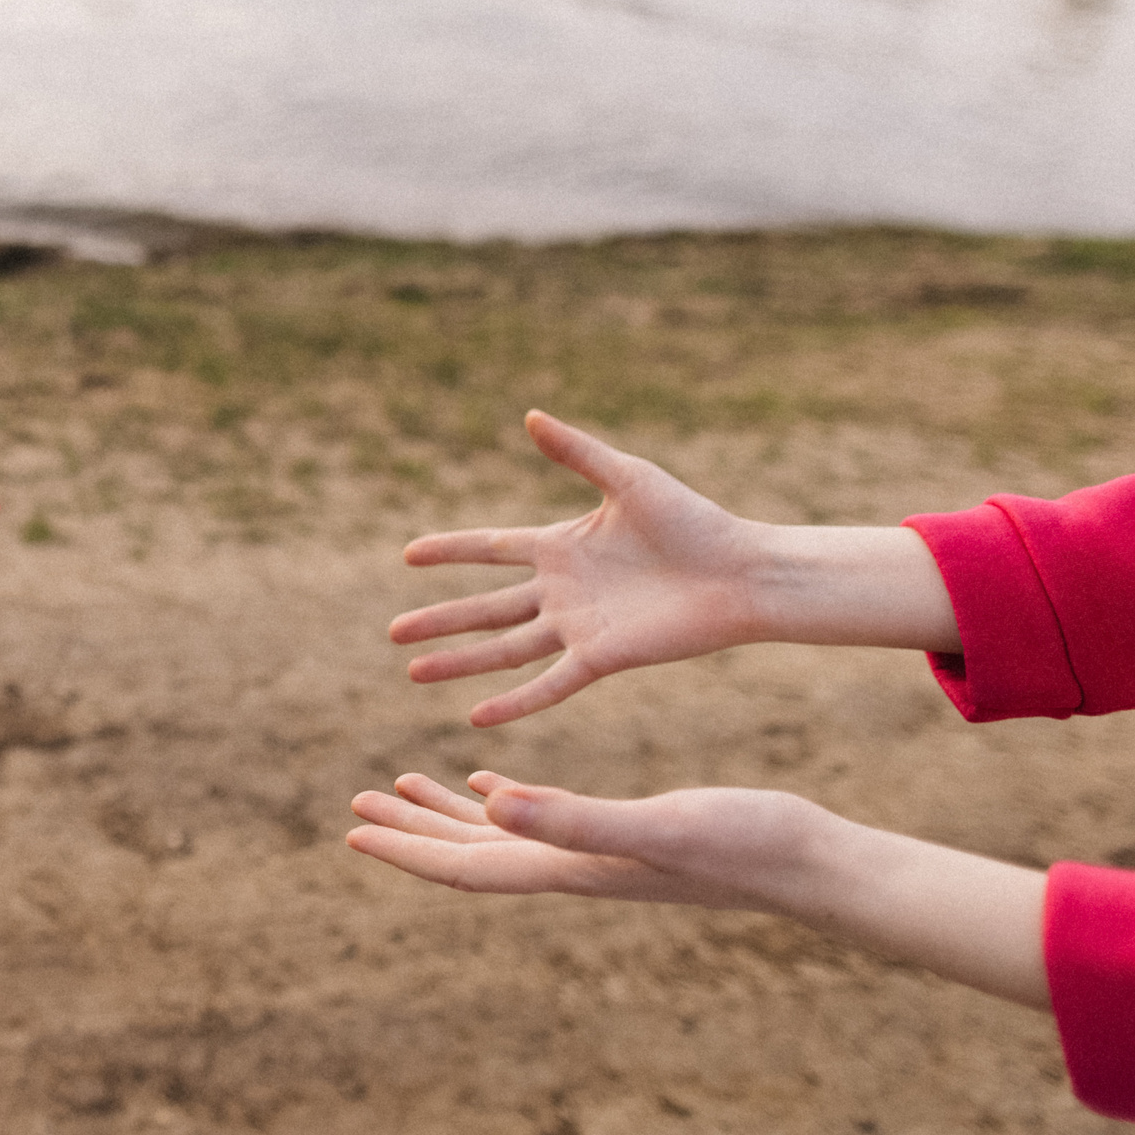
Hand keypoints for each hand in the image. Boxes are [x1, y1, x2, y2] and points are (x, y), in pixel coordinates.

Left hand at [347, 770, 814, 909]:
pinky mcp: (622, 827)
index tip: (354, 831)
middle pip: (468, 853)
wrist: (807, 862)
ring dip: (446, 812)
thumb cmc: (741, 845)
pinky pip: (541, 813)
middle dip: (409, 833)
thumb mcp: (654, 823)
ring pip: (500, 831)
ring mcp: (595, 849)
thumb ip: (574, 818)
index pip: (467, 865)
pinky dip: (504, 794)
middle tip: (354, 806)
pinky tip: (488, 777)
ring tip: (399, 784)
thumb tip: (492, 804)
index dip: (408, 850)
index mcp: (567, 865)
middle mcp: (572, 863)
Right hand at [391, 412, 776, 724]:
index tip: (407, 556)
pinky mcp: (603, 657)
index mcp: (562, 546)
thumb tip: (530, 416)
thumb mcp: (628, 479)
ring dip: (460, 662)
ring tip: (414, 675)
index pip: (490, 548)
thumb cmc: (694, 521)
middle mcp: (562, 590)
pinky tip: (476, 718)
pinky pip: (549, 684)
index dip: (450, 551)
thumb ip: (577, 452)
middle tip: (393, 633)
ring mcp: (578, 627)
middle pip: (485, 608)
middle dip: (439, 621)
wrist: (741, 572)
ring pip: (505, 649)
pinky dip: (514, 702)